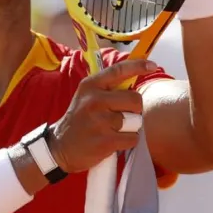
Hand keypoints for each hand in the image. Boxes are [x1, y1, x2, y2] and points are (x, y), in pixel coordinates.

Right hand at [48, 59, 156, 173]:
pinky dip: (128, 142)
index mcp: (91, 86)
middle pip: (135, 99)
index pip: (118, 70)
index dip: (138, 66)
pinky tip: (114, 142)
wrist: (60, 147)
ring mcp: (99, 121)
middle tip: (124, 116)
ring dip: (130, 128)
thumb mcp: (86, 97)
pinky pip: (132, 138)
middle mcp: (94, 100)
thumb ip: (107, 89)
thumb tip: (134, 81)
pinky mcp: (105, 141)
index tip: (152, 65)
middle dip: (135, 109)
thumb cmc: (80, 120)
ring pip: (135, 121)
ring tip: (114, 130)